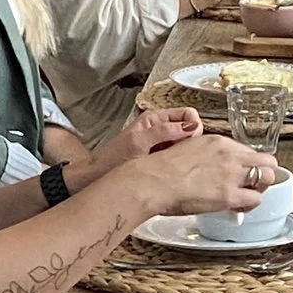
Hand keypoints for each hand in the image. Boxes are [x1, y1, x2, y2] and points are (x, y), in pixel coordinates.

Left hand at [74, 107, 190, 184]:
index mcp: (156, 118)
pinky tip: (172, 171)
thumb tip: (191, 125)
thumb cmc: (112, 160)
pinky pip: (180, 157)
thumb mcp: (138, 142)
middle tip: (180, 156)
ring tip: (174, 165)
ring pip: (187, 145)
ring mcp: (162, 144)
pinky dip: (180, 163)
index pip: (189, 114)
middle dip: (192, 142)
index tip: (190, 142)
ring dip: (186, 154)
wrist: (97, 178)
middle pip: (191, 129)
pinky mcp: (162, 159)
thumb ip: (164, 131)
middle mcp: (162, 129)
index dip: (194, 127)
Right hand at [132, 133, 282, 221]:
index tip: (244, 172)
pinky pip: (256, 199)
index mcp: (219, 142)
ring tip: (248, 196)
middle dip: (263, 174)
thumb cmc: (162, 169)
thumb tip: (210, 167)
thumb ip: (206, 156)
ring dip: (260, 188)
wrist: (154, 180)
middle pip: (267, 161)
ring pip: (267, 178)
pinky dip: (251, 205)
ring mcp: (232, 174)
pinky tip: (240, 207)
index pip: (249, 152)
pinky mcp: (229, 194)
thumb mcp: (188, 149)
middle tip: (253, 185)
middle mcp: (230, 155)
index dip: (249, 165)